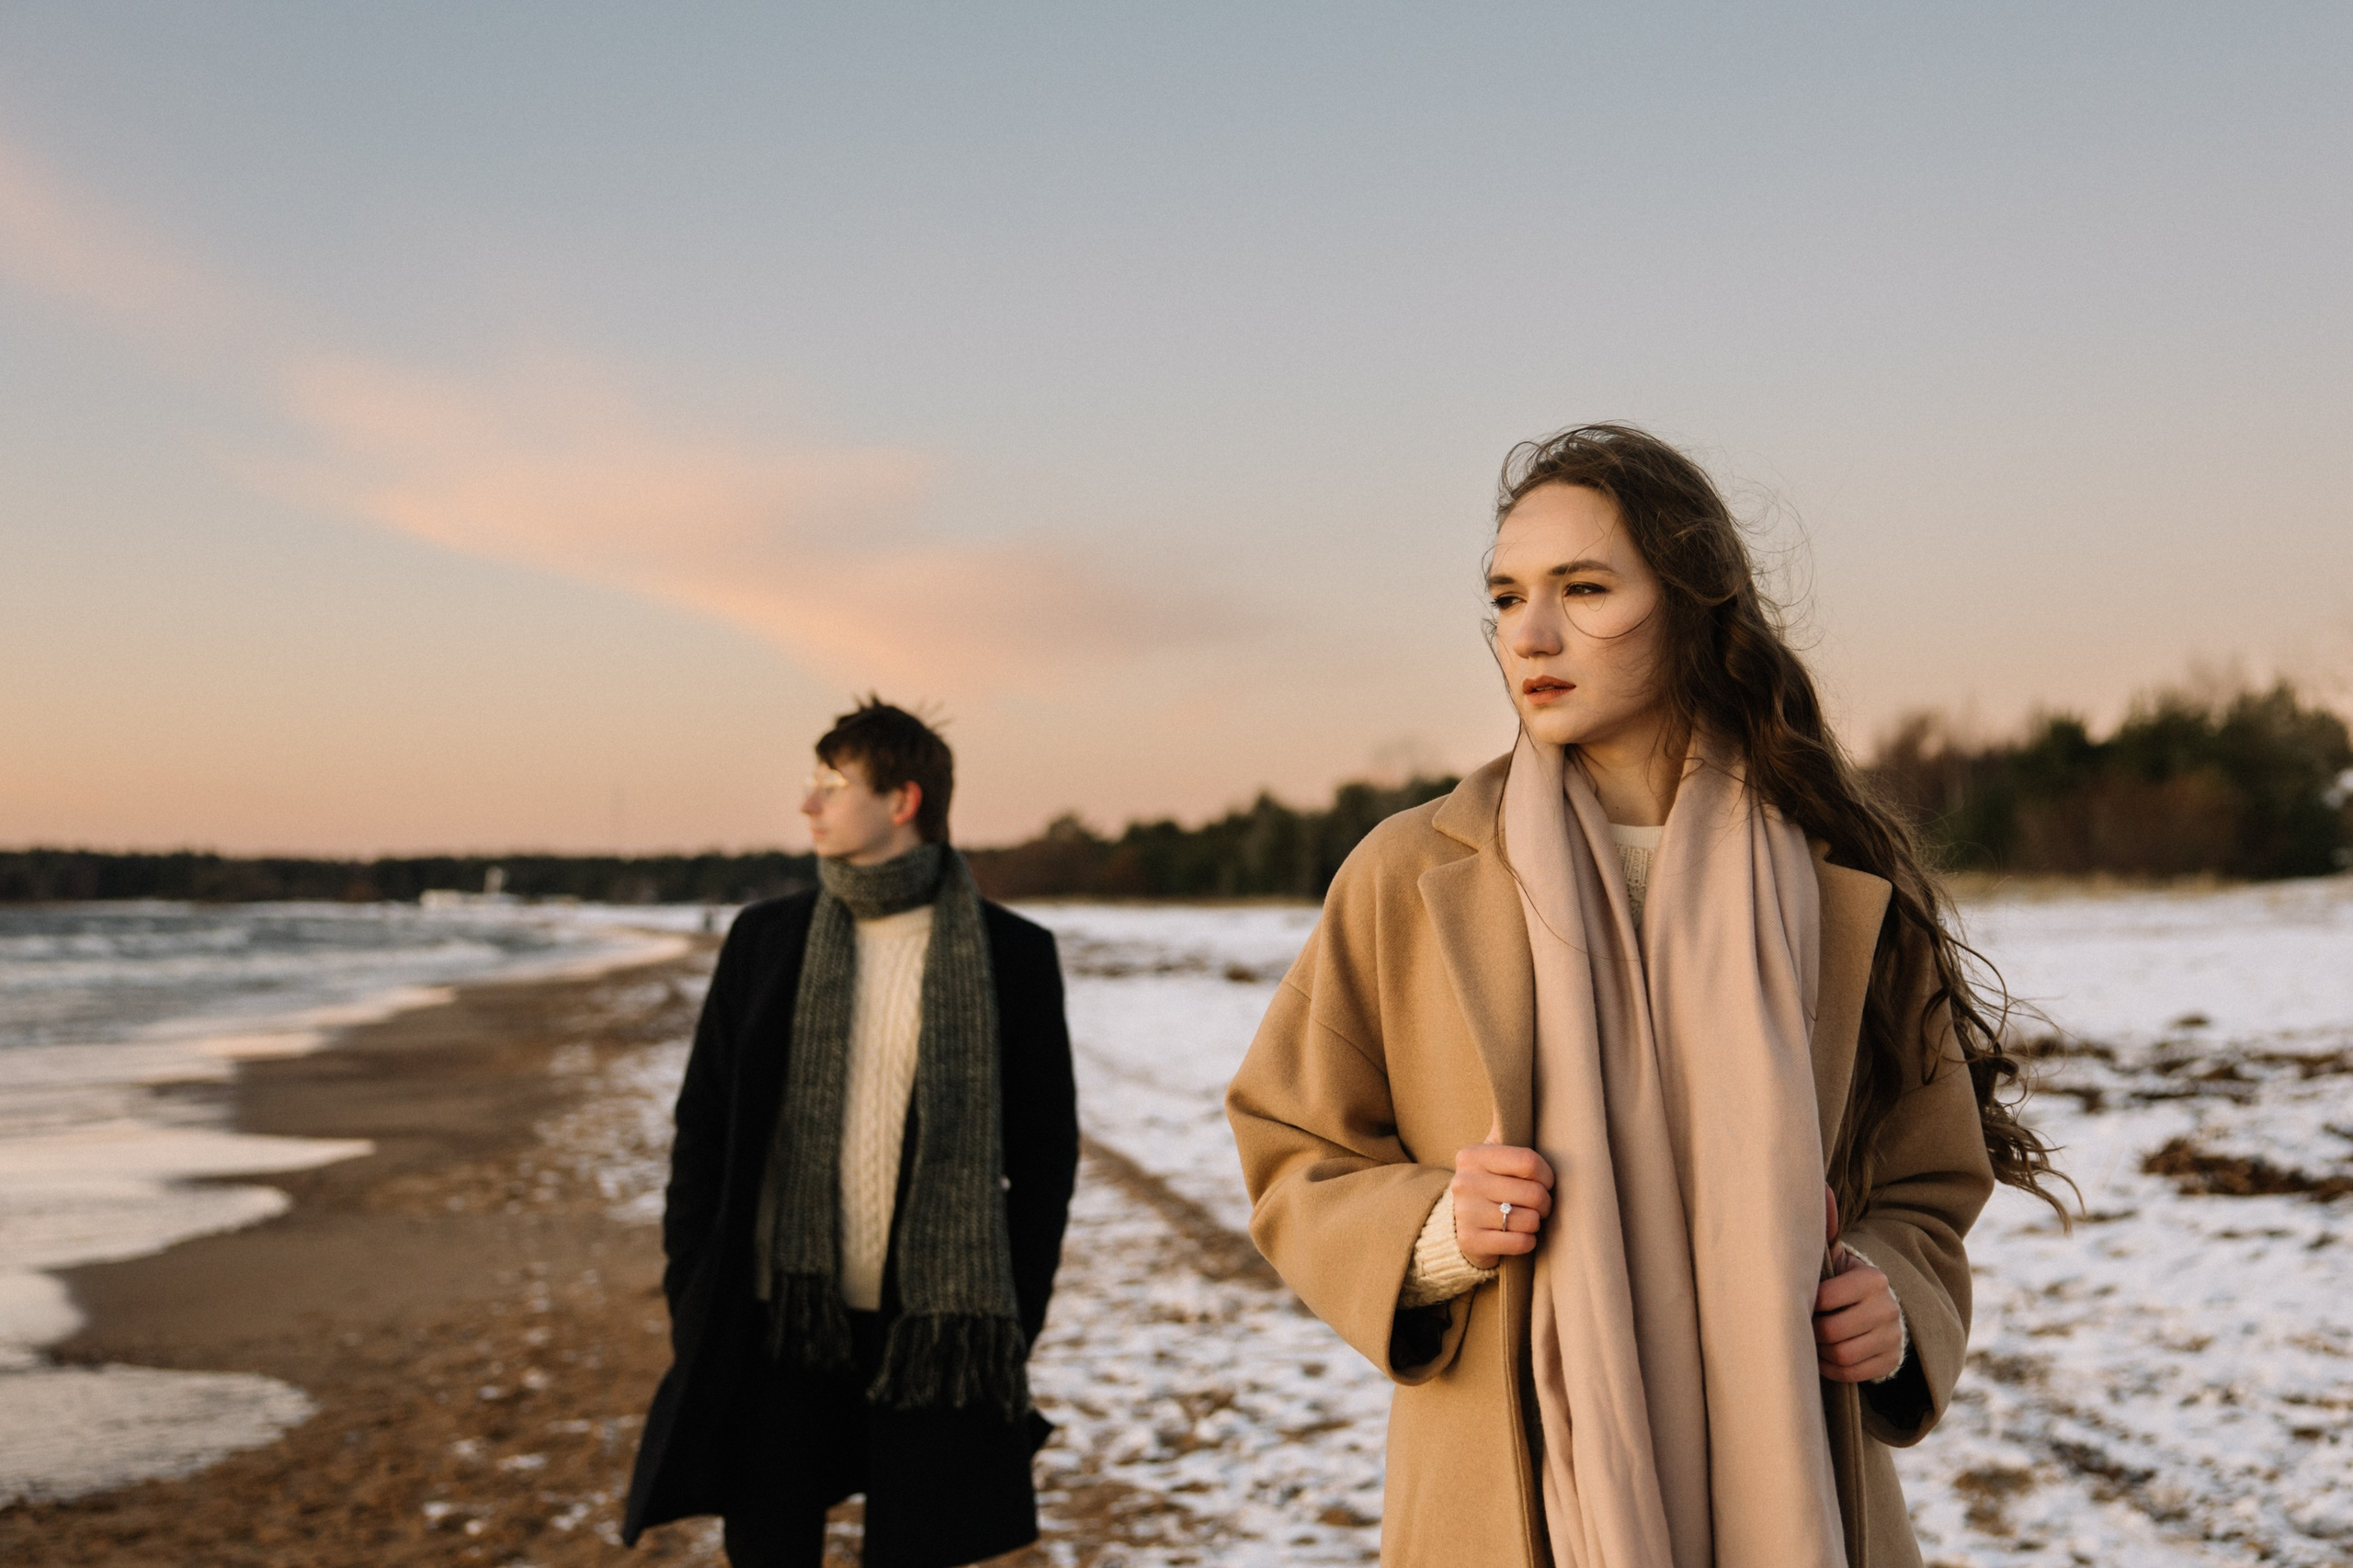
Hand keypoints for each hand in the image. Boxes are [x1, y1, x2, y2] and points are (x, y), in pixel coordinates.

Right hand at [1452, 1112, 1555, 1270]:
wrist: (1460, 1225)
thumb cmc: (1489, 1182)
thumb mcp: (1492, 1151)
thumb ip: (1505, 1124)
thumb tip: (1511, 1083)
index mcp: (1472, 1155)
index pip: (1529, 1162)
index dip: (1547, 1175)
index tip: (1545, 1180)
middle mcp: (1464, 1182)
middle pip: (1534, 1193)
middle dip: (1544, 1203)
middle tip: (1538, 1204)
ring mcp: (1464, 1213)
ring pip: (1528, 1220)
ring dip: (1535, 1223)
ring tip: (1525, 1218)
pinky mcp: (1470, 1242)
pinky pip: (1520, 1243)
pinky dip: (1526, 1241)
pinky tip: (1516, 1235)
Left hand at [1815, 1184, 1902, 1381]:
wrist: (1879, 1309)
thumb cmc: (1843, 1279)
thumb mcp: (1836, 1255)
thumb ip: (1826, 1227)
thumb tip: (1819, 1187)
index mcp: (1872, 1279)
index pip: (1825, 1299)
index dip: (1806, 1305)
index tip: (1799, 1302)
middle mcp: (1888, 1307)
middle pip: (1832, 1332)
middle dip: (1811, 1332)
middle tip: (1800, 1326)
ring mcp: (1893, 1337)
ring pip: (1842, 1356)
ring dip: (1819, 1353)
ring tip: (1810, 1341)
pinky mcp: (1891, 1361)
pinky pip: (1853, 1374)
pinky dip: (1832, 1369)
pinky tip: (1824, 1357)